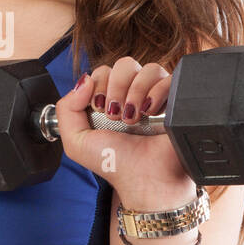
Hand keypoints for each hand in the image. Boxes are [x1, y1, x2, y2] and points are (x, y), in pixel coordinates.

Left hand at [53, 57, 196, 206]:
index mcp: (110, 100)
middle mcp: (133, 95)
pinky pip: (169, 77)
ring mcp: (156, 96)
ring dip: (135, 92)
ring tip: (133, 118)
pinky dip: (156, 93)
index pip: (103, 71)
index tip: (99, 109)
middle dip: (116, 87)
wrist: (145, 179)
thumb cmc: (115, 163)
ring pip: (147, 68)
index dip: (99, 85)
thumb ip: (67, 109)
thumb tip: (84, 81)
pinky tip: (151, 113)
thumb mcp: (77, 141)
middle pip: (124, 64)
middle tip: (115, 115)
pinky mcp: (177, 99)